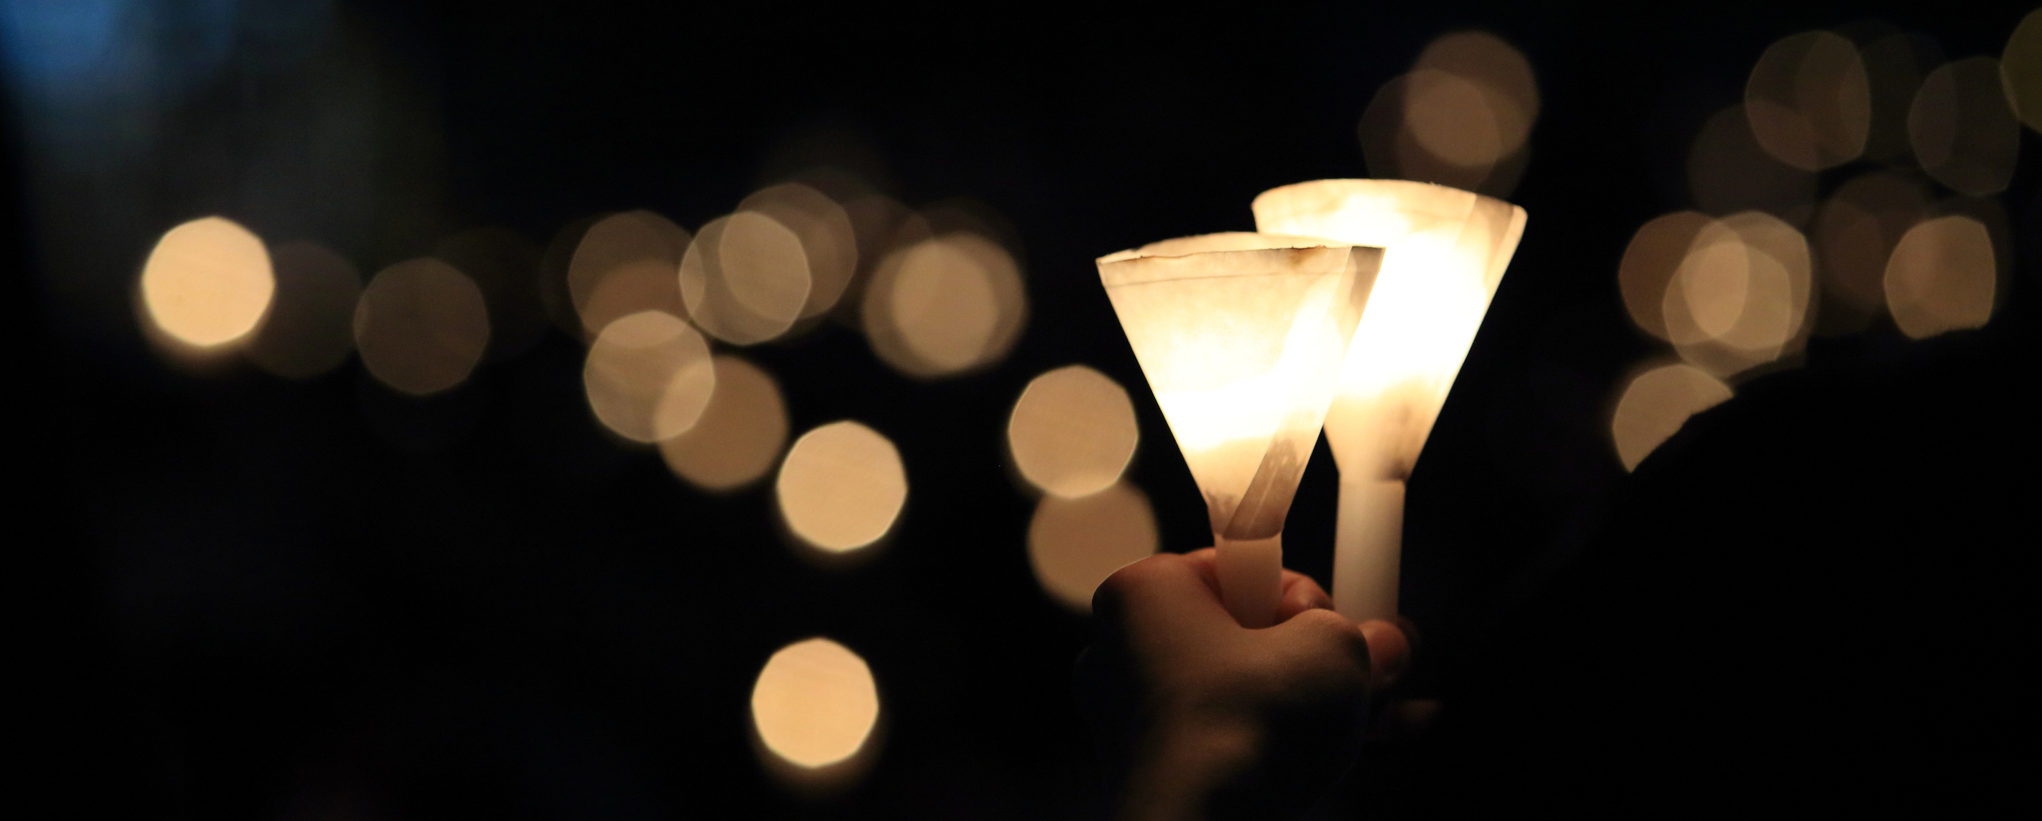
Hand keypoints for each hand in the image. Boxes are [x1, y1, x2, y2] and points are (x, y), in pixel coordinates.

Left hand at [1077, 548, 1410, 820]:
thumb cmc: (1248, 726)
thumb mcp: (1335, 652)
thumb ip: (1365, 637)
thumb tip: (1389, 642)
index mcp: (1145, 591)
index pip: (1239, 567)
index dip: (1302, 598)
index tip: (1338, 625)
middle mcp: (1118, 648)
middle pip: (1239, 636)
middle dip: (1310, 661)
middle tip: (1362, 678)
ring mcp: (1124, 715)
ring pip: (1235, 695)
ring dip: (1302, 707)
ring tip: (1371, 721)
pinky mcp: (1144, 770)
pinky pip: (1220, 742)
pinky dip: (1269, 748)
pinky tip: (1331, 758)